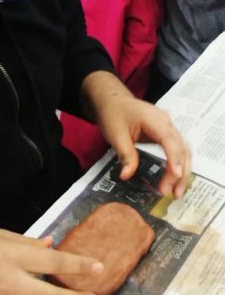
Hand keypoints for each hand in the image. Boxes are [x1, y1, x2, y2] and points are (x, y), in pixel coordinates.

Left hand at [83, 74, 189, 196]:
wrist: (111, 100)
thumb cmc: (113, 114)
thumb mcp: (115, 134)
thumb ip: (125, 154)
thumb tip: (127, 176)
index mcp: (155, 120)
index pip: (170, 141)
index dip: (174, 159)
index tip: (175, 176)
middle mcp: (167, 123)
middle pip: (181, 149)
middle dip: (180, 172)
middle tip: (174, 194)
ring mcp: (168, 128)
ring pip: (183, 151)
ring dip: (182, 171)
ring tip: (176, 192)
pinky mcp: (166, 134)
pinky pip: (177, 150)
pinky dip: (178, 165)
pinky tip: (175, 179)